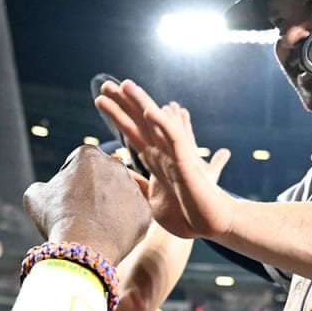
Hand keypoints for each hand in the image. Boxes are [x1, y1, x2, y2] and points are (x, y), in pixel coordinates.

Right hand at [23, 144, 149, 262]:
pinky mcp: (145, 211)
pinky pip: (132, 216)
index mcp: (88, 155)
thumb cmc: (58, 218)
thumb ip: (42, 187)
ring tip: (92, 227)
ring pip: (119, 195)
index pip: (77, 162)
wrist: (85, 246)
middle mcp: (116, 165)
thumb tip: (47, 191)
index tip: (63, 196)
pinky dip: (121, 225)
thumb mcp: (34, 196)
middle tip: (78, 212)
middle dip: (92, 190)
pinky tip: (107, 235)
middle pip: (101, 176)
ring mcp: (134, 188)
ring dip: (108, 207)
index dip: (67, 179)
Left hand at [94, 80, 235, 239]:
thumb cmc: (186, 214)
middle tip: (106, 84)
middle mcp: (164, 152)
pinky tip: (151, 111)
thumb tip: (120, 178)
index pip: (132, 131)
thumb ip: (138, 187)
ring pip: (158, 124)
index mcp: (155, 159)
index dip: (118, 114)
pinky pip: (175, 139)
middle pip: (141, 121)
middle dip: (124, 102)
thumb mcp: (152, 201)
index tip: (101, 99)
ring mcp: (175, 156)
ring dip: (142, 103)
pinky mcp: (188, 165)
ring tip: (125, 85)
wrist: (210, 226)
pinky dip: (164, 124)